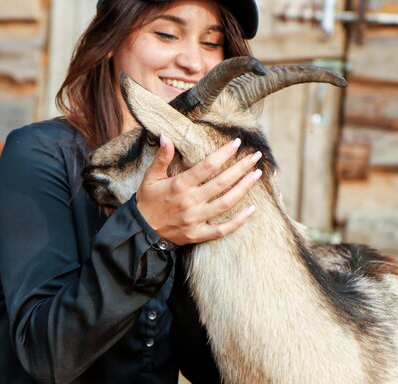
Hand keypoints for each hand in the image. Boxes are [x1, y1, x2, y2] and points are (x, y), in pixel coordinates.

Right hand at [136, 134, 261, 245]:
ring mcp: (196, 220)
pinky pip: (222, 229)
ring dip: (244, 188)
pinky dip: (238, 221)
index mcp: (179, 185)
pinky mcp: (198, 234)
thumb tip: (166, 135)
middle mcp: (190, 202)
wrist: (140, 230)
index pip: (207, 166)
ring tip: (256, 175)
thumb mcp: (150, 177)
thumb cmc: (147, 201)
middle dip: (241, 167)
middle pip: (222, 182)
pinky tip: (252, 210)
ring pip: (226, 203)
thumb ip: (161, 157)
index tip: (237, 143)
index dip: (224, 153)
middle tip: (255, 156)